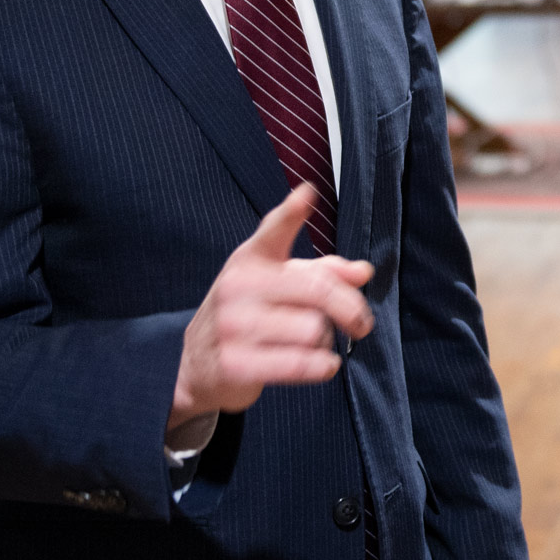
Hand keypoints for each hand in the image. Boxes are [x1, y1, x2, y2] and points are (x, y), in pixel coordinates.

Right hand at [168, 187, 374, 435]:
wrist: (195, 362)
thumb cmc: (249, 314)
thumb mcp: (279, 283)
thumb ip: (323, 272)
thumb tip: (363, 271)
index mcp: (251, 259)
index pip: (273, 230)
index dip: (292, 211)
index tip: (308, 193)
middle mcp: (239, 286)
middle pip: (318, 291)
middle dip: (350, 310)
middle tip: (360, 323)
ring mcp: (234, 325)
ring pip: (314, 330)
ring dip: (326, 342)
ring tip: (314, 343)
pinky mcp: (237, 363)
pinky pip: (300, 364)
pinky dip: (322, 366)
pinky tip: (323, 364)